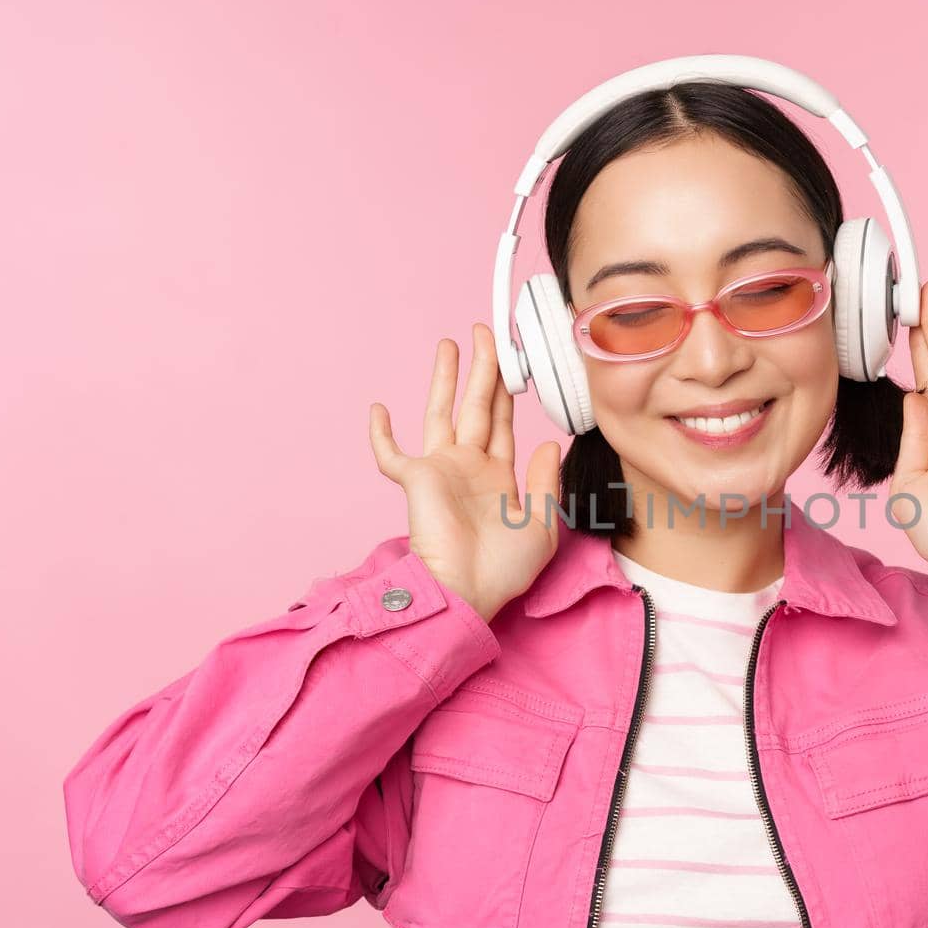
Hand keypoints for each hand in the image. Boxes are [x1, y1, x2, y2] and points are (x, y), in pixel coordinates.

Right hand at [369, 324, 561, 621]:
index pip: (504, 423)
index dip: (508, 391)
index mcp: (498, 477)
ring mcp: (441, 471)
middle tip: (485, 334)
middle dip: (482, 370)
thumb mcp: (542, 526)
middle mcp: (469, 467)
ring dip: (445, 380)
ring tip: (450, 345)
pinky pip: (391, 454)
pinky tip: (378, 409)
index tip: (514, 360)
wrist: (468, 593)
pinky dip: (381, 434)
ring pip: (442, 413)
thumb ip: (546, 483)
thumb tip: (550, 443)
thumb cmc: (504, 570)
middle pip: (477, 407)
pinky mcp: (416, 480)